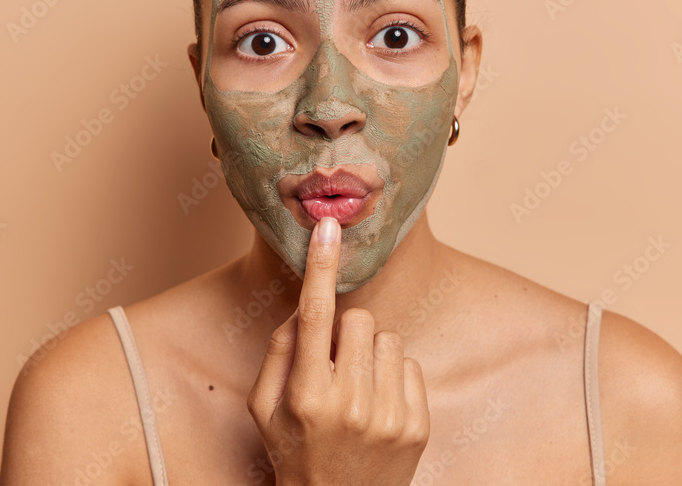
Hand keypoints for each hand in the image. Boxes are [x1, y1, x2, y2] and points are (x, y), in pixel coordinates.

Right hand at [246, 216, 430, 485]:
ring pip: (388, 339)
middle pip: (360, 320)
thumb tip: (305, 308)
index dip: (321, 267)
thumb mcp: (264, 409)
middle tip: (335, 367)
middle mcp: (349, 404)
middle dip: (346, 333)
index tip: (328, 228)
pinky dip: (393, 377)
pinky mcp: (417, 425)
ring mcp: (388, 416)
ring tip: (358, 390)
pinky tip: (378, 406)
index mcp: (306, 395)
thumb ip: (279, 352)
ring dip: (371, 355)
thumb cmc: (294, 452)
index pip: (314, 315)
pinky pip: (410, 365)